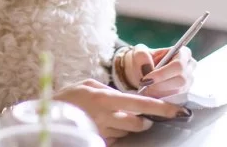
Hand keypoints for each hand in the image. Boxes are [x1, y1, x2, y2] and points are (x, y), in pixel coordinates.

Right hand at [53, 79, 191, 145]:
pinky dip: (116, 132)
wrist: (47, 117)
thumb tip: (127, 96)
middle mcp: (107, 117)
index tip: (179, 111)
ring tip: (111, 117)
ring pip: (128, 132)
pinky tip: (104, 125)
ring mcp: (103, 132)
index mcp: (106, 98)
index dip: (162, 108)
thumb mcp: (88, 85)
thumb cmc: (67, 98)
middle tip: (140, 114)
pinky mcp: (100, 141)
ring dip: (127, 126)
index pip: (141, 104)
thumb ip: (109, 90)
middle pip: (139, 123)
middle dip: (144, 120)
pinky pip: (116, 138)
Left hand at [122, 44, 196, 98]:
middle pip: (181, 80)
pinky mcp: (184, 94)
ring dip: (159, 93)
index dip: (162, 74)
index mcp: (183, 53)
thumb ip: (141, 55)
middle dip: (160, 85)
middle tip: (145, 87)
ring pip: (178, 92)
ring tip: (145, 90)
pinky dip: (161, 98)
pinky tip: (151, 94)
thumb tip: (148, 66)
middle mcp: (190, 67)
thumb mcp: (139, 52)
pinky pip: (175, 100)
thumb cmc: (144, 59)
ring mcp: (188, 82)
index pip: (178, 65)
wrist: (142, 71)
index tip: (146, 79)